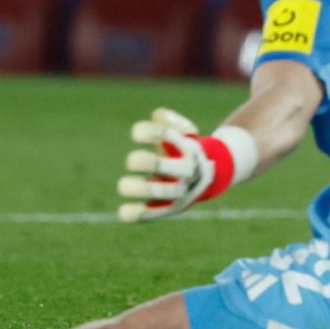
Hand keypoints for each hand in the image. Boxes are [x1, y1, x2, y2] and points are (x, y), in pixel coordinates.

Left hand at [117, 108, 253, 221]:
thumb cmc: (182, 149)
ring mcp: (180, 190)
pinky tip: (123, 212)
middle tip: (131, 161)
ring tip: (123, 185)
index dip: (148, 132)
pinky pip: (155, 213)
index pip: (166, 135)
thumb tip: (159, 115)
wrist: (206, 177)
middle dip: (145, 162)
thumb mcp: (181, 130)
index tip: (135, 133)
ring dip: (141, 189)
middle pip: (163, 166)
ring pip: (163, 192)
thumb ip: (169, 119)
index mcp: (186, 147)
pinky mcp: (171, 207)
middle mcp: (185, 169)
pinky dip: (139, 213)